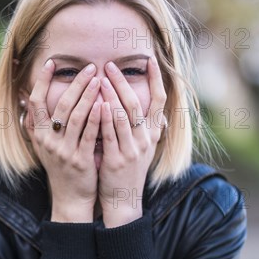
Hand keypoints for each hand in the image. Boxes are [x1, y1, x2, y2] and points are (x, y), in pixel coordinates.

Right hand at [27, 59, 100, 222]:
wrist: (70, 198)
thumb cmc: (60, 168)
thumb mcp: (43, 146)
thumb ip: (36, 122)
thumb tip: (25, 97)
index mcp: (39, 135)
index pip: (37, 101)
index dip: (43, 81)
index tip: (52, 62)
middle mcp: (48, 141)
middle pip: (60, 105)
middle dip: (75, 84)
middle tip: (89, 68)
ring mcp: (64, 151)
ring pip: (75, 118)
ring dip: (87, 96)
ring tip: (99, 79)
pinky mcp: (80, 160)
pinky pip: (88, 135)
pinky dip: (96, 119)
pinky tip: (104, 104)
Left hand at [98, 56, 166, 226]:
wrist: (124, 199)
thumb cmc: (129, 171)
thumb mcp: (144, 149)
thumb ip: (149, 130)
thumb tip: (157, 113)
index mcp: (153, 134)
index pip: (160, 100)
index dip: (156, 79)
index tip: (149, 60)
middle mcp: (145, 139)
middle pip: (136, 103)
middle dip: (123, 82)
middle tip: (110, 65)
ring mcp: (132, 150)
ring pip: (123, 116)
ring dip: (112, 95)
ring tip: (101, 77)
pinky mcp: (116, 159)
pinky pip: (110, 134)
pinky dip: (105, 118)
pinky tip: (97, 104)